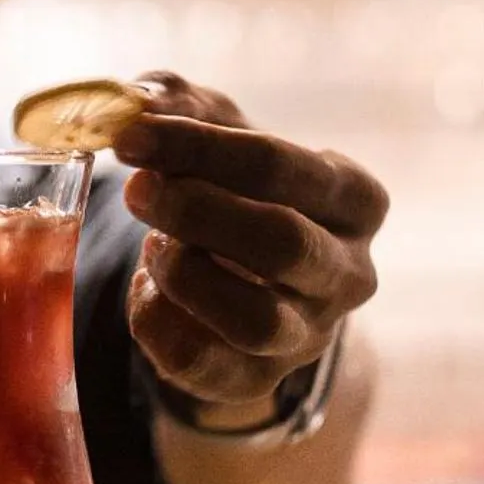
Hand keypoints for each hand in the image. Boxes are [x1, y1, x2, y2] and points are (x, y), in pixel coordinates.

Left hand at [115, 72, 388, 420]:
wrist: (245, 273)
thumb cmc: (235, 184)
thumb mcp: (217, 130)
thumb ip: (176, 104)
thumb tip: (129, 104)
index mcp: (354, 198)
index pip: (283, 167)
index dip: (199, 149)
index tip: (130, 137)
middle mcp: (348, 272)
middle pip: (282, 244)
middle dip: (196, 212)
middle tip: (135, 191)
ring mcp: (309, 334)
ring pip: (255, 319)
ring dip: (185, 276)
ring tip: (152, 246)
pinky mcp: (258, 379)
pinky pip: (204, 363)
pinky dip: (158, 322)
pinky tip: (147, 288)